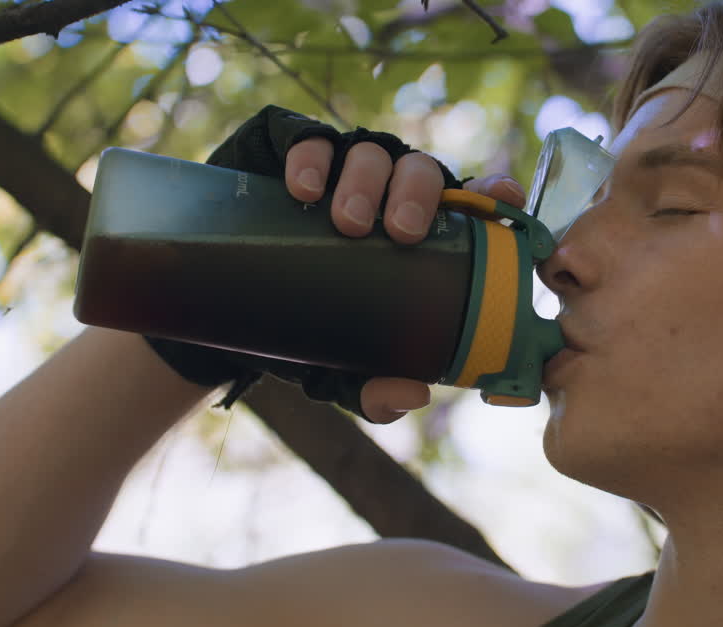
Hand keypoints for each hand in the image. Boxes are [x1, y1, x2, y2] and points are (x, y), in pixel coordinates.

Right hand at [285, 137, 526, 422]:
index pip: (465, 201)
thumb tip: (415, 394)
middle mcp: (383, 189)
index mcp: (416, 229)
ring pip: (368, 149)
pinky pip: (305, 136)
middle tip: (401, 233)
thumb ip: (373, 389)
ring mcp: (336, 165)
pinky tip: (303, 186)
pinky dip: (309, 155)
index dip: (489, 194)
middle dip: (416, 195)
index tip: (500, 199)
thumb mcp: (338, 366)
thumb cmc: (300, 330)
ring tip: (344, 221)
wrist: (222, 314)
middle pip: (419, 170)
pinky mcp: (283, 149)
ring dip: (366, 179)